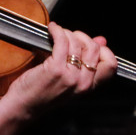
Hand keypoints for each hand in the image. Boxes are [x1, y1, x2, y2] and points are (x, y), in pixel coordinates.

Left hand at [1, 21, 116, 117]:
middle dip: (83, 36)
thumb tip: (101, 40)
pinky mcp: (55, 68)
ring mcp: (70, 76)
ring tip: (58, 33)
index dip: (103, 50)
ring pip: (78, 43)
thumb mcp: (70, 80)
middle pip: (95, 49)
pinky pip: (62, 41)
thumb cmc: (43, 92)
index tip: (91, 43)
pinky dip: (57, 30)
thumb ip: (87, 62)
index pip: (111, 64)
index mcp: (89, 87)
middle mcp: (83, 83)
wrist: (24, 105)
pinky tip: (52, 29)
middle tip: (70, 36)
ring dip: (67, 32)